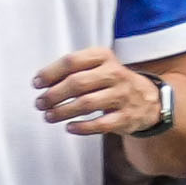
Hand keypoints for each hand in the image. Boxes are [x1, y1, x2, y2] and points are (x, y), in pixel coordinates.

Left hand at [33, 46, 165, 137]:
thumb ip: (73, 71)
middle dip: (54, 94)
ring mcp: (122, 95)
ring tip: (49, 116)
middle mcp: (114, 74)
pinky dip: (82, 127)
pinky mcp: (126, 117)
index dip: (51, 73)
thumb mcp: (98, 67)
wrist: (148, 99)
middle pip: (77, 83)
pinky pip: (101, 124)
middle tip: (40, 103)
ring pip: (87, 104)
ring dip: (63, 111)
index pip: (72, 61)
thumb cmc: (112, 82)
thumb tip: (42, 83)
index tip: (37, 84)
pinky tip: (69, 127)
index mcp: (103, 57)